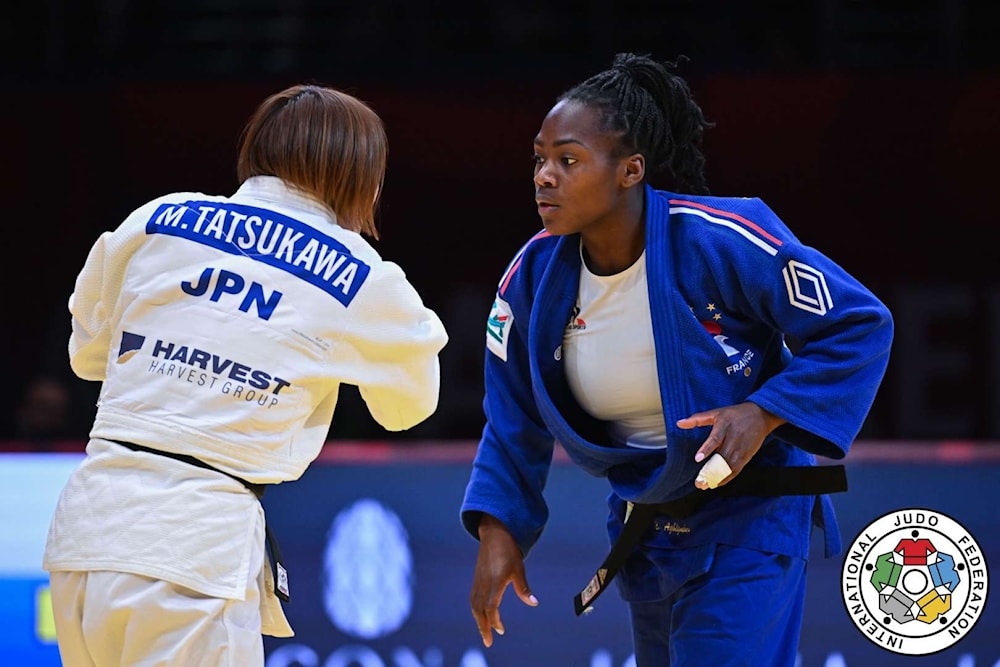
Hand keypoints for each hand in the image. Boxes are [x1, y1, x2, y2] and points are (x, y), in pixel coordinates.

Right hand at [470, 514, 538, 646]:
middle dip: (483, 627)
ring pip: (474, 605)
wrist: (494, 533)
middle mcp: (484, 582)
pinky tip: (481, 615)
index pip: (491, 606)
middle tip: (488, 642)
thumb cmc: (509, 550)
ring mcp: (478, 580)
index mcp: (495, 580)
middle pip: (479, 610)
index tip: (501, 630)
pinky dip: (476, 610)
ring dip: (478, 620)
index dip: (494, 620)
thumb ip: (523, 588)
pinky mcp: (476, 578)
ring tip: (485, 631)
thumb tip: (534, 603)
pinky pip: (473, 598)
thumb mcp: (519, 568)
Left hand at [676, 402, 785, 489]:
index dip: (707, 449)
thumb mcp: (716, 413)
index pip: (715, 439)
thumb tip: (679, 423)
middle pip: (722, 457)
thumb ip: (697, 419)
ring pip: (729, 466)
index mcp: (724, 426)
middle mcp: (734, 438)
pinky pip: (737, 469)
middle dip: (710, 471)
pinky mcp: (747, 456)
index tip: (698, 459)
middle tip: (699, 482)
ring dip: (718, 477)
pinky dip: (727, 478)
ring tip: (706, 485)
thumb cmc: (735, 414)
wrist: (761, 415)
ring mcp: (741, 448)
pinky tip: (717, 483)